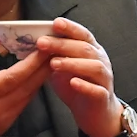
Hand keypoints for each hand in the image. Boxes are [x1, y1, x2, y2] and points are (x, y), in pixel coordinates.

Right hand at [0, 35, 51, 136]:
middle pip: (27, 87)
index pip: (12, 77)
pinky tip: (35, 78)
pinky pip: (23, 105)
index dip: (30, 63)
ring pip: (28, 97)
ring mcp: (2, 121)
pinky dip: (30, 90)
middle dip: (42, 68)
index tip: (43, 48)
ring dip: (39, 79)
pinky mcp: (5, 127)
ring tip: (47, 61)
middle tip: (54, 51)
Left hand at [36, 17, 122, 136]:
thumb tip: (33, 43)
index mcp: (91, 50)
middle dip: (62, 44)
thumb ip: (52, 55)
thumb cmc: (77, 86)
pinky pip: (97, 90)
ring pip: (94, 67)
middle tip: (42, 43)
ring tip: (53, 63)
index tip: (55, 23)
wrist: (94, 113)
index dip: (70, 28)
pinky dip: (85, 85)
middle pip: (84, 48)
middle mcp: (101, 61)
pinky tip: (73, 82)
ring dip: (73, 63)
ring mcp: (104, 79)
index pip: (82, 34)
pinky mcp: (103, 97)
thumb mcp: (62, 68)